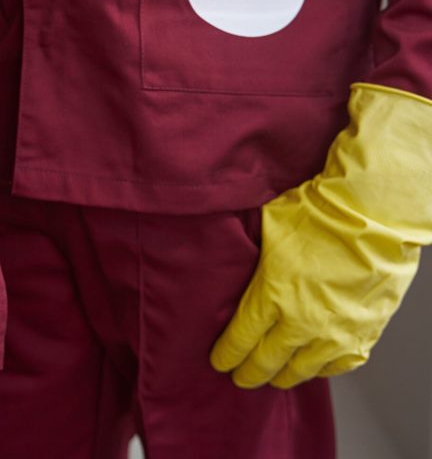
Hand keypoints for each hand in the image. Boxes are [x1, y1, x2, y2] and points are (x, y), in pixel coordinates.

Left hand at [210, 83, 431, 388]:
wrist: (373, 215)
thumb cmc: (317, 212)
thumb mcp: (267, 227)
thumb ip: (250, 251)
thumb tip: (231, 251)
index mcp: (271, 294)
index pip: (240, 338)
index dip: (226, 354)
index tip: (218, 361)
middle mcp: (301, 321)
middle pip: (266, 361)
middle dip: (249, 373)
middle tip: (240, 378)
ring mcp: (335, 332)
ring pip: (301, 370)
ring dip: (283, 376)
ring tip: (272, 377)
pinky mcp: (364, 333)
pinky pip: (338, 365)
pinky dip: (321, 369)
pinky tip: (311, 366)